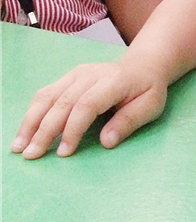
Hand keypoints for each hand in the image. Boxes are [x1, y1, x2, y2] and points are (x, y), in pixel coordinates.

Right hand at [10, 58, 167, 158]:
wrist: (143, 66)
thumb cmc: (147, 89)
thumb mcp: (150, 106)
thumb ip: (129, 122)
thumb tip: (107, 142)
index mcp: (114, 81)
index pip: (87, 104)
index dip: (73, 128)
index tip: (64, 152)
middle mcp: (92, 74)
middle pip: (63, 102)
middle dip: (45, 130)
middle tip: (32, 155)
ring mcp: (78, 74)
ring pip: (48, 96)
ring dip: (31, 121)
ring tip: (19, 146)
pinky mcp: (69, 77)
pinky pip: (46, 93)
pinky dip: (32, 112)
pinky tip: (25, 131)